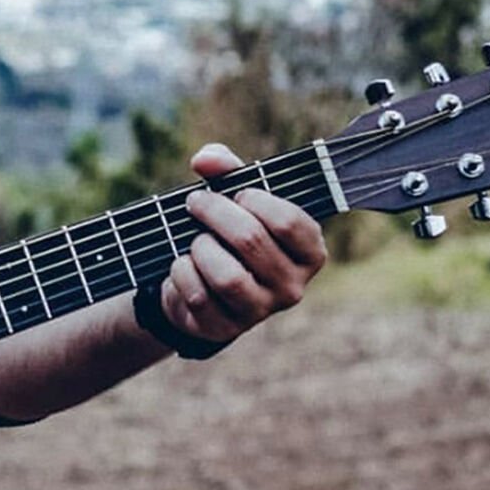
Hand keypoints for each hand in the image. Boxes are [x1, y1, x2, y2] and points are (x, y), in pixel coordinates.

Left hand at [159, 143, 326, 346]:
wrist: (197, 281)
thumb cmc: (226, 231)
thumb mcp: (232, 194)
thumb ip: (224, 166)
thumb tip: (204, 161)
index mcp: (308, 253)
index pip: (289, 222)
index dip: (254, 199)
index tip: (237, 194)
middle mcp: (291, 288)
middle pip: (251, 240)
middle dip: (214, 212)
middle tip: (196, 202)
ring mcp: (259, 312)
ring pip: (227, 276)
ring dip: (200, 247)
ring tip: (195, 240)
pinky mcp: (223, 328)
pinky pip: (198, 295)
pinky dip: (182, 272)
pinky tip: (182, 264)